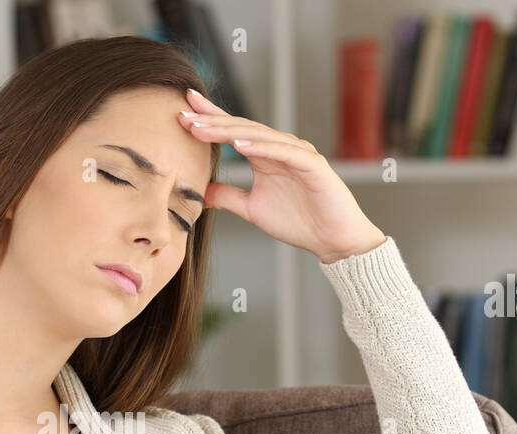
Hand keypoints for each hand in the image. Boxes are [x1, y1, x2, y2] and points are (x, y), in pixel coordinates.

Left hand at [178, 88, 385, 263]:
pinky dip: (262, 148)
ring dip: (229, 131)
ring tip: (202, 128)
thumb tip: (200, 192)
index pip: (232, 132)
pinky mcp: (312, 164)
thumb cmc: (299, 222)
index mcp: (264, 155)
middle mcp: (279, 148)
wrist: (333, 240)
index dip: (209, 119)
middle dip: (211, 121)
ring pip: (259, 136)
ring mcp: (297, 153)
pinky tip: (239, 147)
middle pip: (241, 128)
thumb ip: (228, 197)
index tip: (183, 109)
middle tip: (183, 114)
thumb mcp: (252, 209)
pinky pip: (283, 152)